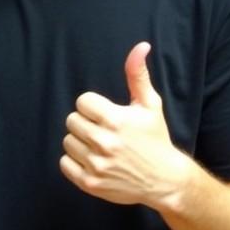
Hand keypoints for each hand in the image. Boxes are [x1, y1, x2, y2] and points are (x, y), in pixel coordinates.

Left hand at [59, 42, 192, 208]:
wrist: (165, 181)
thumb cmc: (155, 138)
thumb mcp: (149, 105)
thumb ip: (138, 75)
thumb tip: (140, 46)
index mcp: (116, 120)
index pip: (82, 102)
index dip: (93, 106)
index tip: (106, 115)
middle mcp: (104, 143)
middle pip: (72, 120)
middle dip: (86, 123)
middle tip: (103, 130)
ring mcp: (96, 165)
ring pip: (67, 141)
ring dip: (80, 142)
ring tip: (99, 146)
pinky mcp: (90, 183)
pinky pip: (65, 163)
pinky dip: (74, 161)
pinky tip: (93, 160)